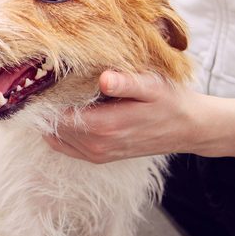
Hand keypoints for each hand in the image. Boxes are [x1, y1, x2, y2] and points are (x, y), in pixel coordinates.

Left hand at [43, 71, 200, 162]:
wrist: (188, 127)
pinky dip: (57, 131)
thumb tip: (105, 78)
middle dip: (47, 106)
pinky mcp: (98, 157)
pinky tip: (64, 112)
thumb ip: (126, 83)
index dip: (47, 99)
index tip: (45, 80)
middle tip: (47, 83)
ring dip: (52, 118)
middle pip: (54, 126)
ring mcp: (97, 154)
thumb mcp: (152, 86)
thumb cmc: (169, 101)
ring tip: (56, 95)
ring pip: (56, 136)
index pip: (58, 115)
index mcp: (105, 126)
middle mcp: (97, 145)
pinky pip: (65, 146)